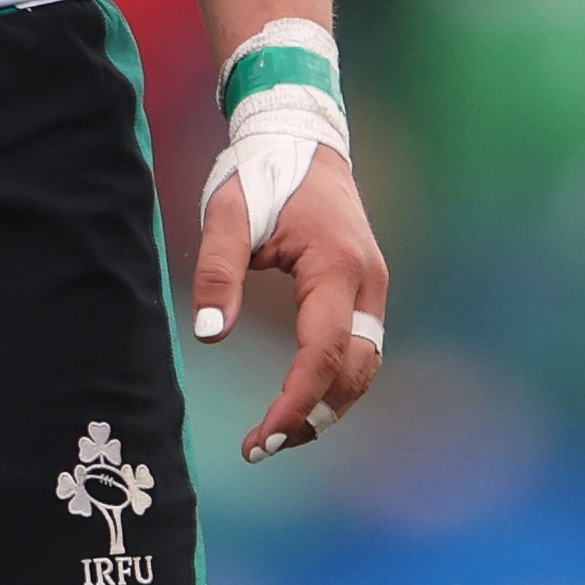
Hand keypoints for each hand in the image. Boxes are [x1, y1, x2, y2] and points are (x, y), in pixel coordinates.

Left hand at [187, 149, 388, 461]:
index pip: (323, 352)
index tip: (261, 436)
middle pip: (354, 371)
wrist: (302, 138)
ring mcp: (373, 289)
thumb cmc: (261, 173)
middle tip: (259, 447)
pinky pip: (360, 350)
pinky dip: (335, 384)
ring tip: (275, 435)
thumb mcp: (228, 215)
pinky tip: (300, 401)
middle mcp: (367, 283)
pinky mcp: (365, 291)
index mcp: (335, 266)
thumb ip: (218, 271)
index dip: (296, 401)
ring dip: (327, 407)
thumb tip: (211, 333)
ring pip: (364, 367)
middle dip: (312, 416)